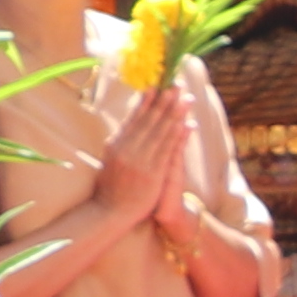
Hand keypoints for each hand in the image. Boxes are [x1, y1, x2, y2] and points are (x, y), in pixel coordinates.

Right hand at [84, 83, 185, 234]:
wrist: (109, 212)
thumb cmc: (110, 188)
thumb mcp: (110, 160)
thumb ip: (118, 144)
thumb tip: (124, 127)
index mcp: (116, 144)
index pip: (134, 117)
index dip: (148, 100)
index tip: (157, 84)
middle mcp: (127, 149)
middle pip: (150, 120)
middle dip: (164, 100)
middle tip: (175, 83)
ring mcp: (140, 160)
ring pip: (161, 131)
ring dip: (175, 113)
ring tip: (185, 97)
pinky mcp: (153, 172)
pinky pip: (169, 149)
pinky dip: (178, 135)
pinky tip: (187, 123)